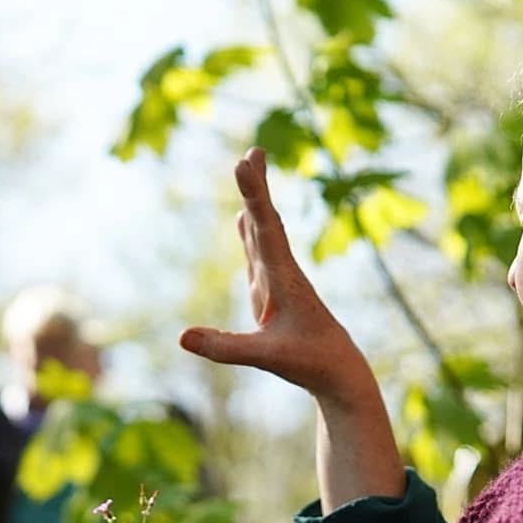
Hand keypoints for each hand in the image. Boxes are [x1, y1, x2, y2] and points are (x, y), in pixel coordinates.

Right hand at [179, 147, 371, 405]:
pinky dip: (250, 229)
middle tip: (253, 150)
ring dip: (255, 200)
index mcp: (284, 280)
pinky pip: (257, 252)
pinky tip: (243, 219)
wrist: (340, 373)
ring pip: (263, 231)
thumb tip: (182, 337)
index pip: (266, 230)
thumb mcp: (266, 358)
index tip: (243, 163)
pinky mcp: (273, 293)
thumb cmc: (309, 363)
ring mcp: (277, 281)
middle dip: (258, 186)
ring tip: (250, 166)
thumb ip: (225, 347)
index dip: (254, 196)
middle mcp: (282, 273)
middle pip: (267, 220)